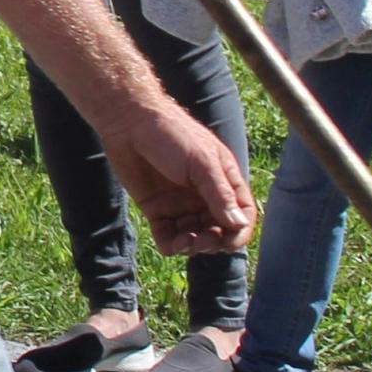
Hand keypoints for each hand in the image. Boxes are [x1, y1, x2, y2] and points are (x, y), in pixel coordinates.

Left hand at [106, 88, 253, 255]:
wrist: (129, 124)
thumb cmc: (171, 135)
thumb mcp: (202, 163)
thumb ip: (220, 194)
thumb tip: (239, 225)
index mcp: (223, 181)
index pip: (242, 215)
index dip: (239, 232)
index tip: (227, 241)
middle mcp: (205, 196)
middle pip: (219, 231)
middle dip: (214, 242)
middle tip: (201, 240)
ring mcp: (181, 204)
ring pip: (195, 238)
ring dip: (193, 246)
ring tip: (185, 242)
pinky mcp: (158, 210)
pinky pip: (169, 237)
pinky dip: (172, 246)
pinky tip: (171, 244)